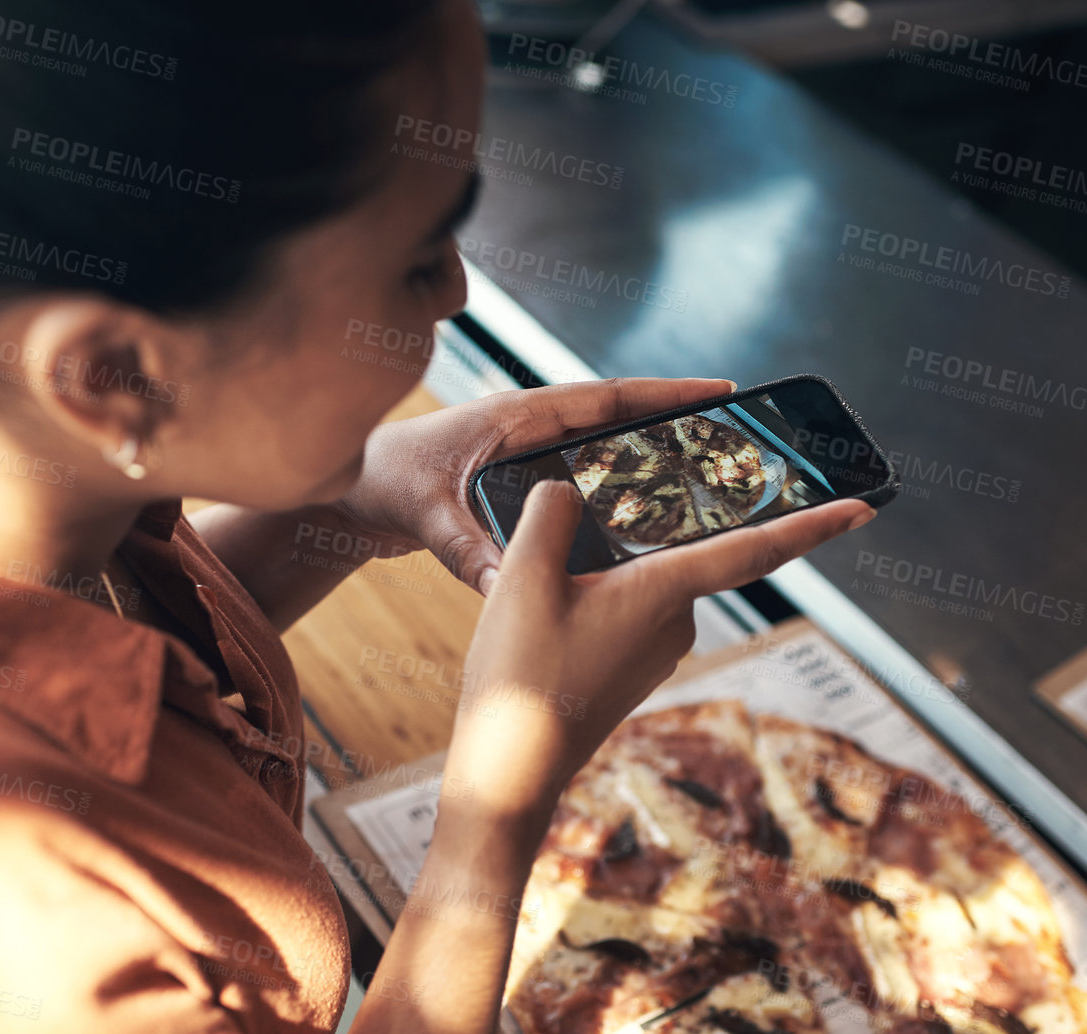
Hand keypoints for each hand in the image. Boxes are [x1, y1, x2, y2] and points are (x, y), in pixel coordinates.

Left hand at [335, 377, 769, 591]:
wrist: (349, 489)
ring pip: (605, 453)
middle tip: (737, 444)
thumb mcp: (428, 515)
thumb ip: (469, 551)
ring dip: (650, 462)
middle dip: (677, 429)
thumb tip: (511, 588)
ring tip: (709, 484)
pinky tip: (646, 522)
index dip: (665, 396)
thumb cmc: (383, 480)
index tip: (722, 393)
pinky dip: (617, 492)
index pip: (607, 398)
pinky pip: (584, 480)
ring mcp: (528, 454)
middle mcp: (531, 428)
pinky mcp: (520, 481)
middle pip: (620, 423)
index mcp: (519, 416)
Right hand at [441, 478, 873, 821]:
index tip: (866, 506)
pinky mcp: (635, 671)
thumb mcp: (520, 577)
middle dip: (653, 529)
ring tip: (552, 569)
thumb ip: (550, 514)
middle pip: (681, 551)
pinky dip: (603, 596)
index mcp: (665, 593)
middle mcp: (677, 624)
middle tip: (612, 513)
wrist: (510, 769)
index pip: (757, 549)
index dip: (814, 525)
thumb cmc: (520, 676)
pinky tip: (554, 603)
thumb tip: (567, 492)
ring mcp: (658, 652)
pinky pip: (630, 612)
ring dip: (613, 568)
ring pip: (647, 582)